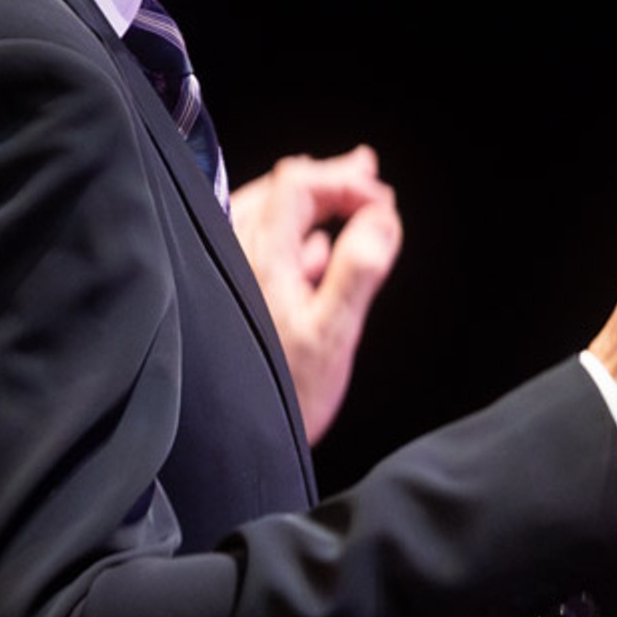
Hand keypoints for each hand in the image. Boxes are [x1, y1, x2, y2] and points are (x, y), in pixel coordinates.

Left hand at [227, 146, 402, 442]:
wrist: (235, 440)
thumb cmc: (285, 394)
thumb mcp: (334, 333)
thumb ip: (359, 270)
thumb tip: (383, 217)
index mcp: (263, 256)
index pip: (301, 185)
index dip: (345, 180)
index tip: (383, 200)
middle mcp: (237, 254)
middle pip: (281, 191)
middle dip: (330, 180)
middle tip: (370, 176)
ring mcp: (232, 273)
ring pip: (269, 215)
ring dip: (312, 204)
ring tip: (350, 202)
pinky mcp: (232, 295)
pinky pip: (261, 245)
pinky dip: (296, 235)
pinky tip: (318, 253)